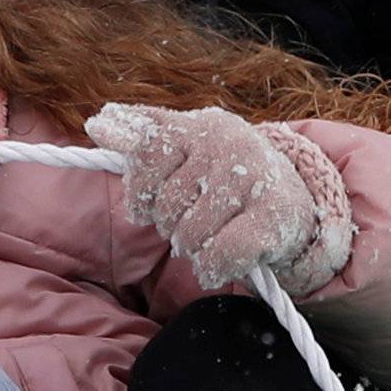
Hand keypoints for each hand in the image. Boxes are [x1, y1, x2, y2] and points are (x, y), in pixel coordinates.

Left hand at [85, 104, 353, 296]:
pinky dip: (213, 267)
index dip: (140, 191)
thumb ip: (141, 134)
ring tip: (210, 236)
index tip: (147, 205)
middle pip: (166, 205)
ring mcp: (255, 179)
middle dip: (170, 224)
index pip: (147, 153)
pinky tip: (217, 262)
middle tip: (192, 220)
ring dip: (193, 248)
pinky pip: (219, 255)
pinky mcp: (274, 218)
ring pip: (189, 236)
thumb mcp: (184, 147)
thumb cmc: (223, 174)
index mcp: (202, 126)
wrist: (293, 200)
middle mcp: (231, 144)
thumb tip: (97, 123)